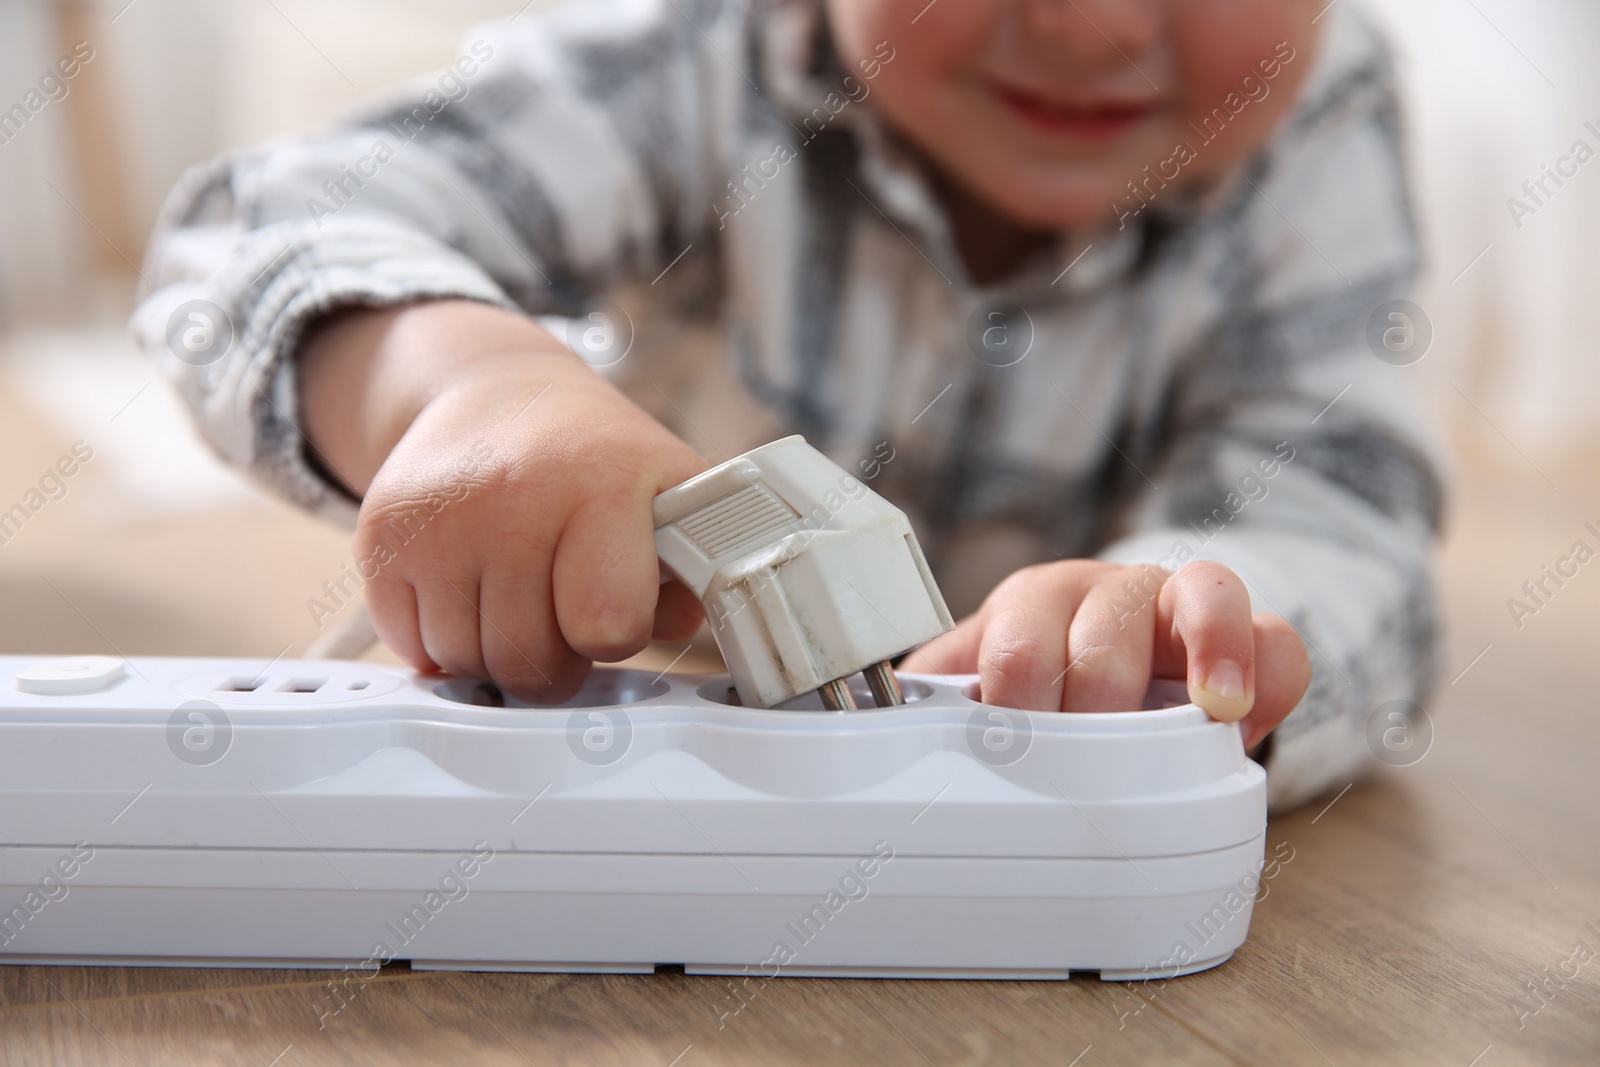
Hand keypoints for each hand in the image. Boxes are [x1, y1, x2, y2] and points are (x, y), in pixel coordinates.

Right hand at [300, 300, 706, 700]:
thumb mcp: (667, 493)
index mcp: (602, 484)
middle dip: (556, 659)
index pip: (606, 622)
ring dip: (497, 652)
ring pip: (467, 661)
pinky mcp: (379, 537)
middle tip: (565, 617)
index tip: (618, 608)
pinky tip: (471, 592)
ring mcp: (438, 520)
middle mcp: (512, 497)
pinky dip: (442, 640)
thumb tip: (679, 627)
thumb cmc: (594, 459)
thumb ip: (690, 569)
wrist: (497, 394)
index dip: (616, 633)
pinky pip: (412, 648)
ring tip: (520, 597)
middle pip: (529, 660)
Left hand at [904, 560, 1310, 748]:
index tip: (1008, 737)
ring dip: (1198, 658)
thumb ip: (941, 709)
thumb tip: (874, 743)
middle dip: (1092, 697)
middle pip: (1101, 626)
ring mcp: (1180, 606)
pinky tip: (1241, 715)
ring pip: (1198, 593)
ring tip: (1200, 712)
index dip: (1011, 687)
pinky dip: (1262, 672)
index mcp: (1031, 608)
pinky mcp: (1248, 639)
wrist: (1114, 658)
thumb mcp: (984, 694)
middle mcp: (1105, 595)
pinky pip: (1276, 637)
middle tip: (1085, 754)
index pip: (1018, 634)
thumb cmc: (1045, 686)